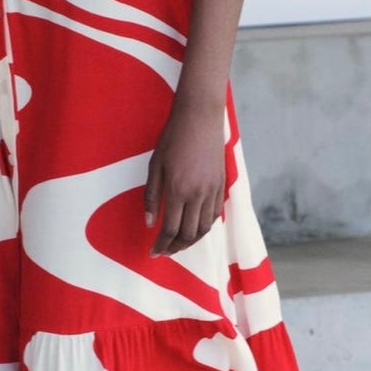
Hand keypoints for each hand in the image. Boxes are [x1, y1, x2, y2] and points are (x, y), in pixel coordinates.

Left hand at [144, 98, 225, 255]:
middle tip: (164, 251)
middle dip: (175, 247)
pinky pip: (214, 215)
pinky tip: (195, 228)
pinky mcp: (221, 185)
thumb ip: (151, 197)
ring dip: (191, 241)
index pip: (170, 229)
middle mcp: (197, 194)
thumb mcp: (155, 166)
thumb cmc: (172, 138)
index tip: (153, 252)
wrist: (200, 117)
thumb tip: (150, 223)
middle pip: (188, 234)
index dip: (161, 244)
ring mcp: (212, 190)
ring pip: (204, 228)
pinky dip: (205, 227)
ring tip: (178, 244)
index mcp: (177, 190)